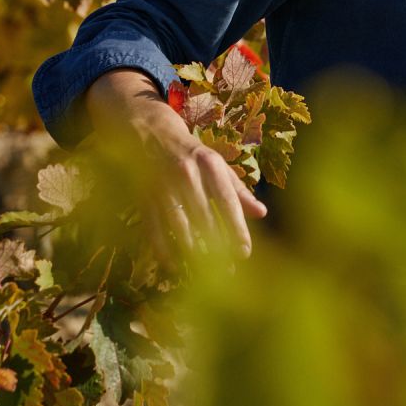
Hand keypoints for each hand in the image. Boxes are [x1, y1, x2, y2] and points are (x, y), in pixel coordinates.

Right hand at [84, 69, 266, 258]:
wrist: (149, 131)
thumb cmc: (192, 153)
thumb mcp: (217, 165)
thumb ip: (238, 190)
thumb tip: (262, 213)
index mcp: (210, 164)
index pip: (227, 201)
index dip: (237, 228)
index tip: (245, 253)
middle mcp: (187, 173)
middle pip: (204, 217)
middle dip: (216, 247)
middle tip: (227, 272)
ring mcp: (162, 184)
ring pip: (179, 224)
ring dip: (190, 251)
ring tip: (202, 273)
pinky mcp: (143, 194)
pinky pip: (154, 227)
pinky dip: (163, 248)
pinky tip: (172, 265)